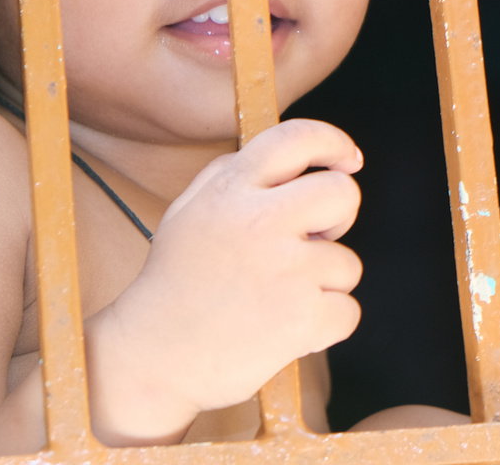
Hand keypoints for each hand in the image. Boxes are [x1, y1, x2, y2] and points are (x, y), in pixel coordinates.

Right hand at [84, 119, 363, 443]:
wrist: (151, 361)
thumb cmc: (176, 287)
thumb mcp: (189, 213)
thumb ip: (234, 176)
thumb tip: (295, 160)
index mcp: (229, 190)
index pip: (296, 138)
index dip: (333, 143)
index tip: (349, 160)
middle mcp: (258, 222)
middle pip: (343, 194)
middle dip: (339, 218)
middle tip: (315, 240)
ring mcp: (283, 270)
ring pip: (347, 264)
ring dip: (322, 286)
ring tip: (275, 300)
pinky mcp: (301, 317)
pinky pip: (348, 312)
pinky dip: (325, 327)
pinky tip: (286, 331)